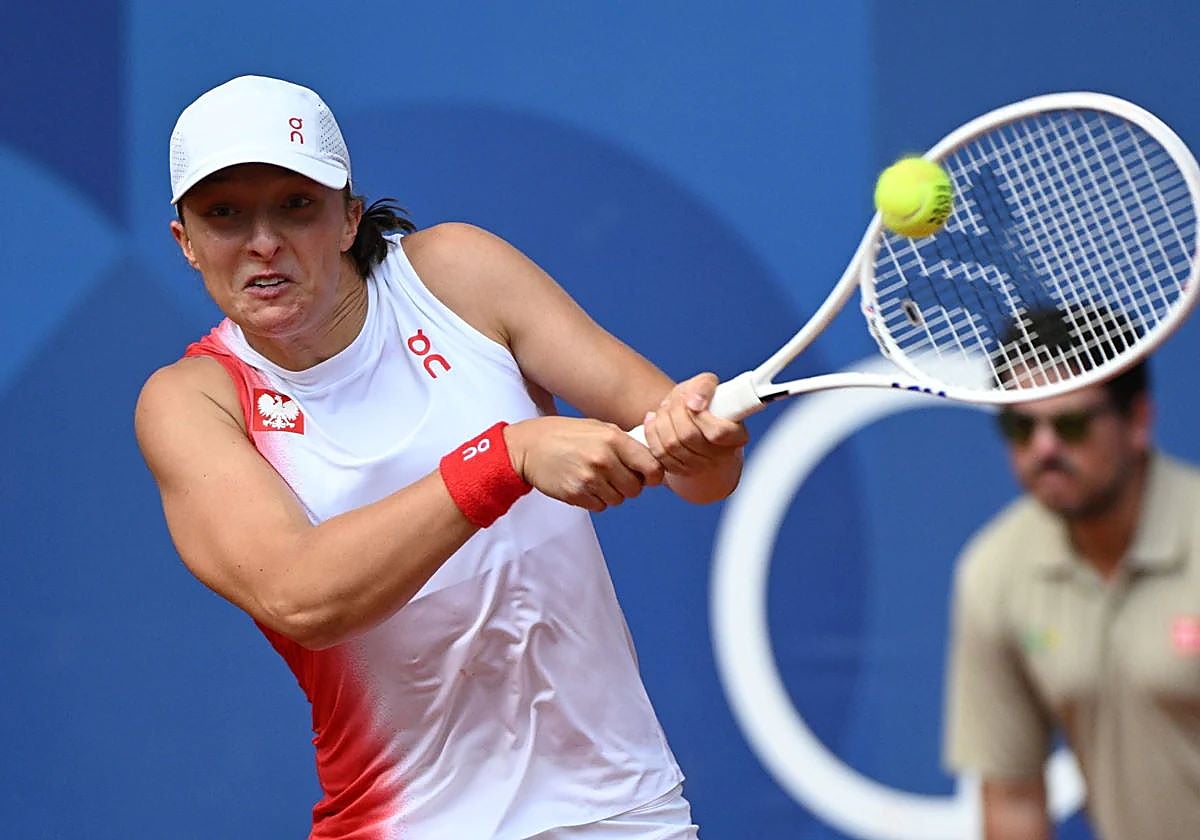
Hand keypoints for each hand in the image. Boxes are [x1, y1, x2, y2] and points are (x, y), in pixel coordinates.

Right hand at [503, 416, 664, 511]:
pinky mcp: (576, 494)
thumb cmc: (564, 435)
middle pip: (636, 489)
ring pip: (618, 500)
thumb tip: (652, 456)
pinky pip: (600, 506)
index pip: (652, 468)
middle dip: (629, 485)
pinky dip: (596, 499)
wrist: (528, 447)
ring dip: (612, 493)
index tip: (648, 476)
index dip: (653, 475)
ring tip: (596, 478)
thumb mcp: (598, 427)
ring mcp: (589, 478)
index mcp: (614, 439)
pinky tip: (584, 484)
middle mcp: (604, 459)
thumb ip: (624, 442)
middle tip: (616, 476)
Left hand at [641, 372, 747, 477]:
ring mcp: (700, 467)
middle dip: (674, 412)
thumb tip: (692, 402)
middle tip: (673, 401)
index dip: (700, 416)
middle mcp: (720, 456)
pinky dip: (652, 433)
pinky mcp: (680, 472)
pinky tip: (652, 420)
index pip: (719, 432)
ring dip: (661, 420)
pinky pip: (659, 454)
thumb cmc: (705, 405)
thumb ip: (704, 386)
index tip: (691, 403)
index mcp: (736, 437)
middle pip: (688, 435)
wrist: (695, 430)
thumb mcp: (708, 387)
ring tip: (664, 409)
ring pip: (671, 444)